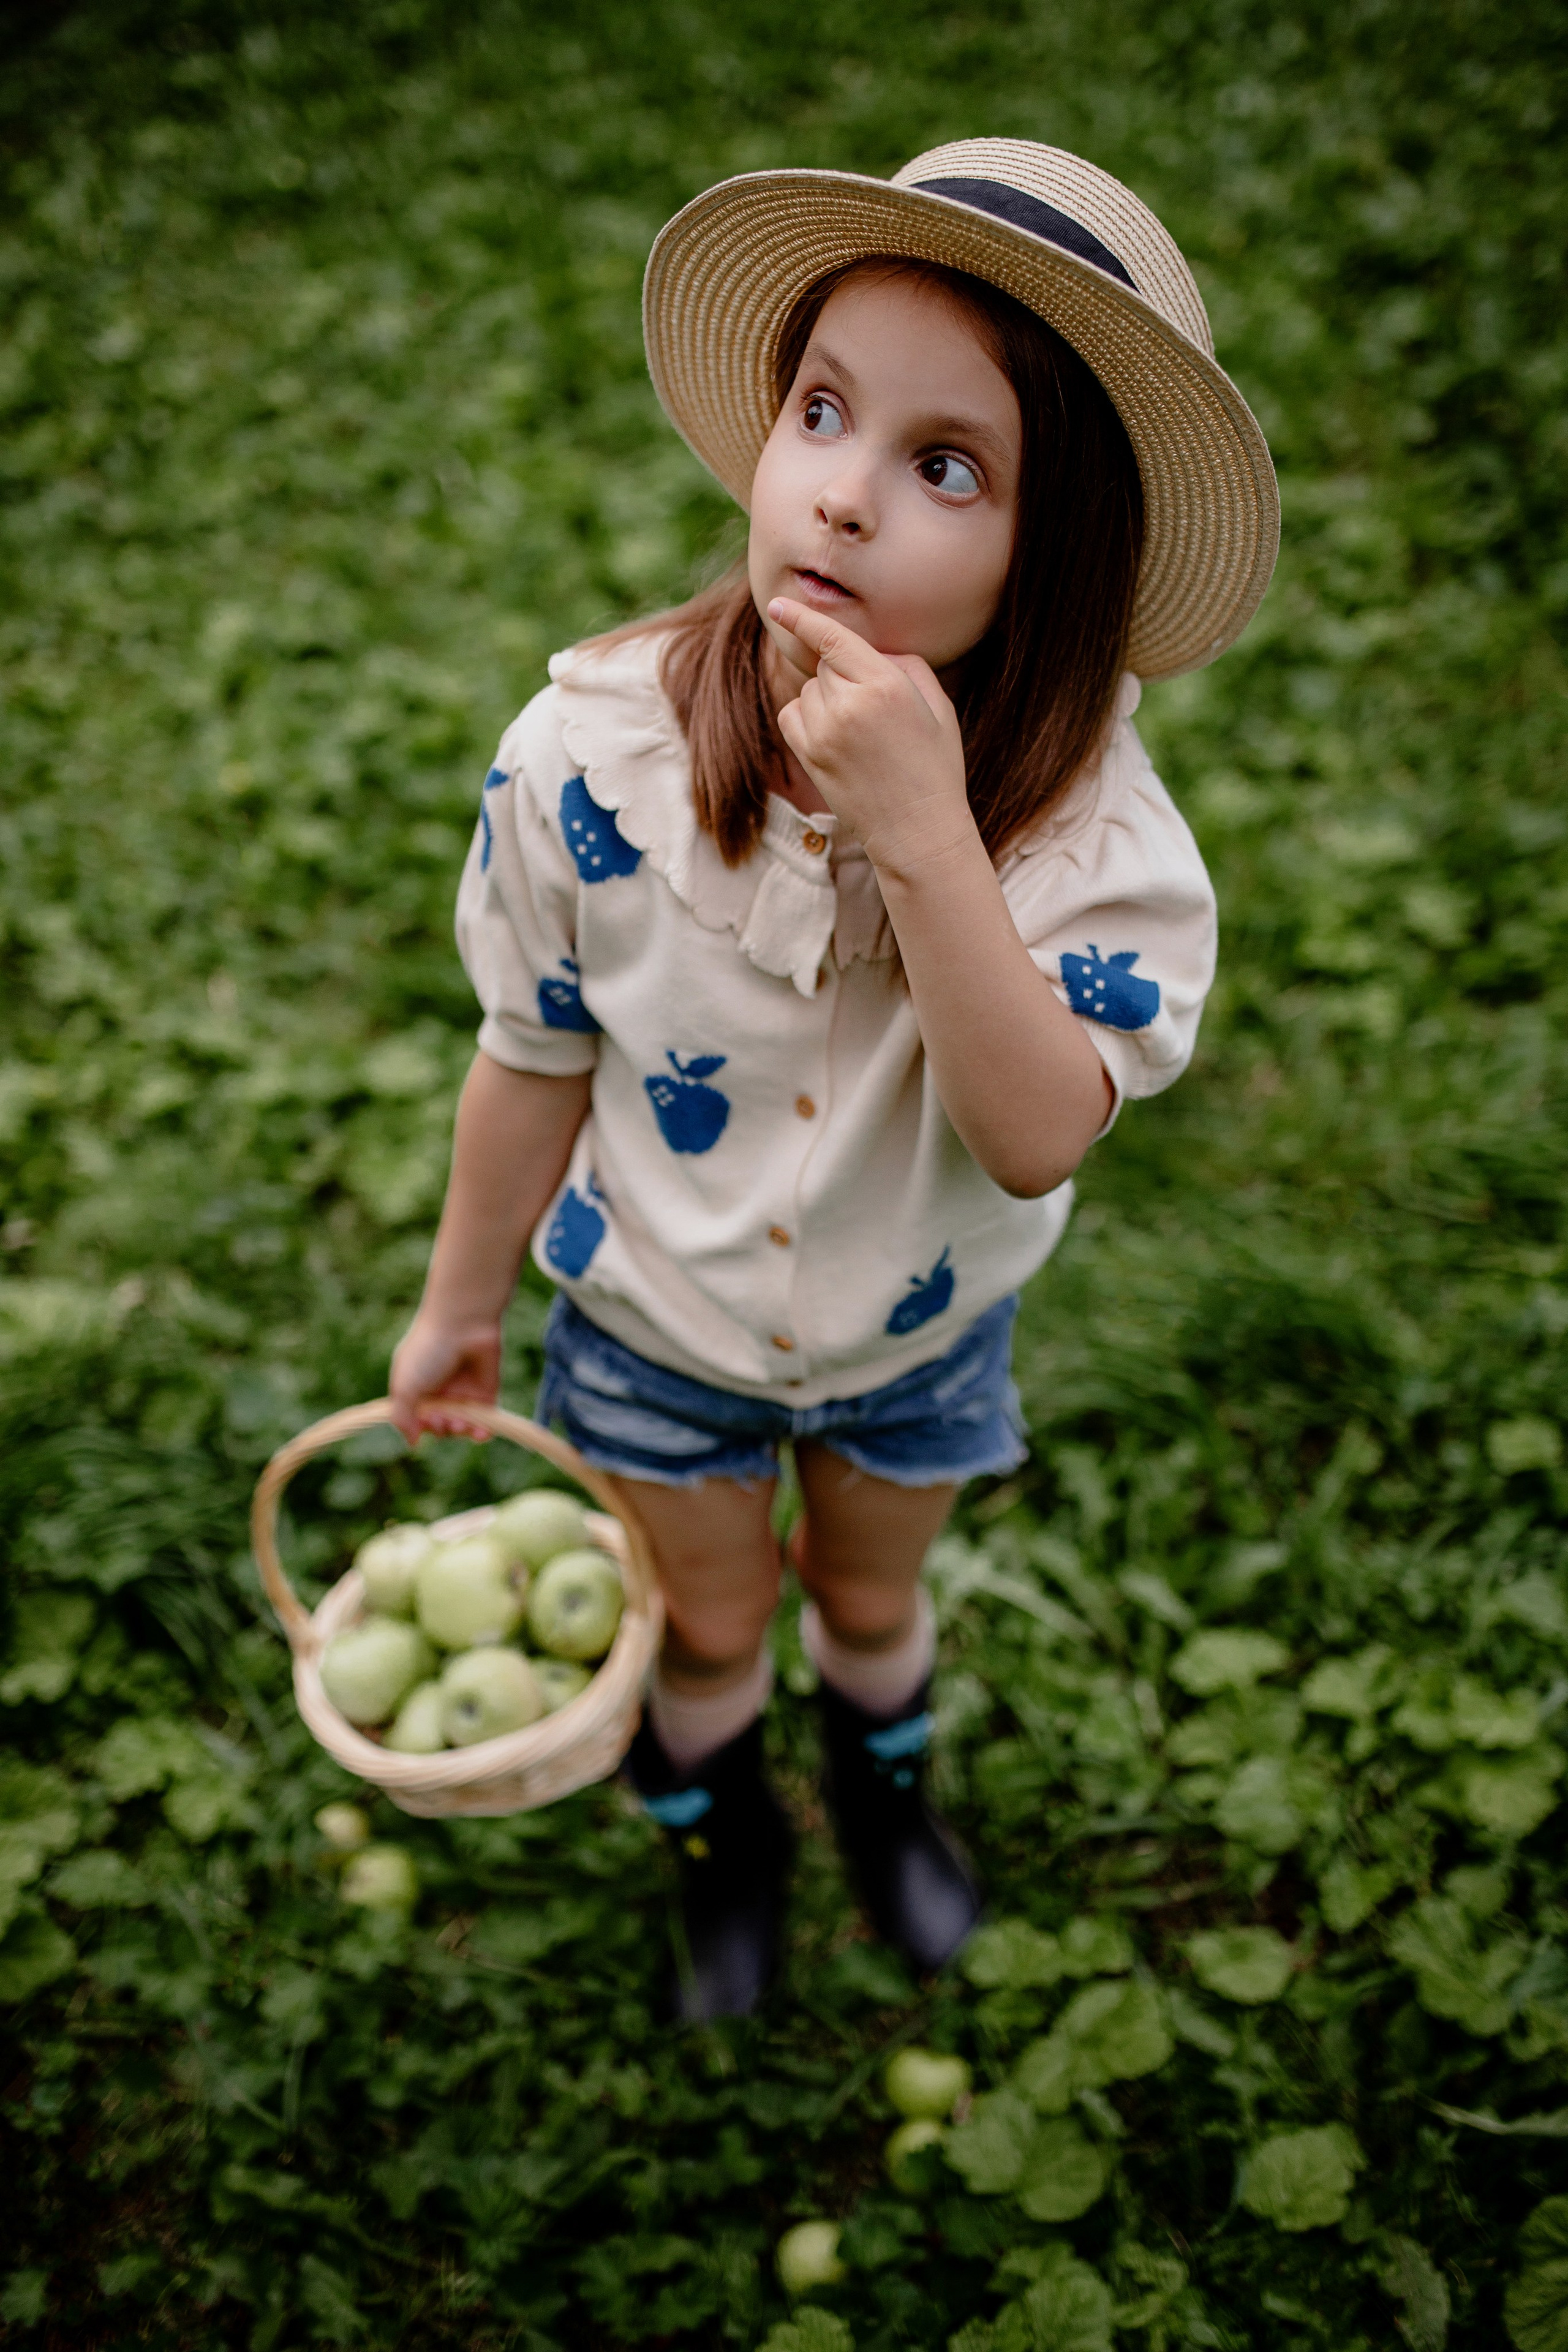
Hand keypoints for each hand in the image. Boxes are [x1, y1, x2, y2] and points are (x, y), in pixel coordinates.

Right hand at [388, 1313, 501, 1444]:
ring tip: (460, 1423)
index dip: (421, 1426)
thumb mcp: (404, 1385)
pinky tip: (480, 1434)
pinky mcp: (486, 1393)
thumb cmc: (428, 1351)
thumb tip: (413, 1442)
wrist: (463, 1325)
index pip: (416, 1419)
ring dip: (460, 1431)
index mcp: (416, 1388)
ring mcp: (463, 1393)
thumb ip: (402, 1417)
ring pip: (461, 1426)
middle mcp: (439, 1392)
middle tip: (442, 1419)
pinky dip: (483, 1432)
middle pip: (439, 1426)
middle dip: (441, 1429)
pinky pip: (485, 1421)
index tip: (424, 1421)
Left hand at [766, 598, 973, 875]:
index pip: (834, 639)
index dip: (803, 618)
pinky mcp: (809, 756)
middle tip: (873, 711)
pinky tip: (835, 738)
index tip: (778, 605)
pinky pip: (791, 715)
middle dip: (843, 674)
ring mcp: (825, 732)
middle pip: (825, 664)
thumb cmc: (935, 767)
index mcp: (887, 685)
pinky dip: (807, 718)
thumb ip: (905, 666)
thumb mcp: (939, 708)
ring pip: (808, 690)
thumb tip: (871, 650)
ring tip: (859, 733)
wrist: (918, 832)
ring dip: (826, 698)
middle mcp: (851, 704)